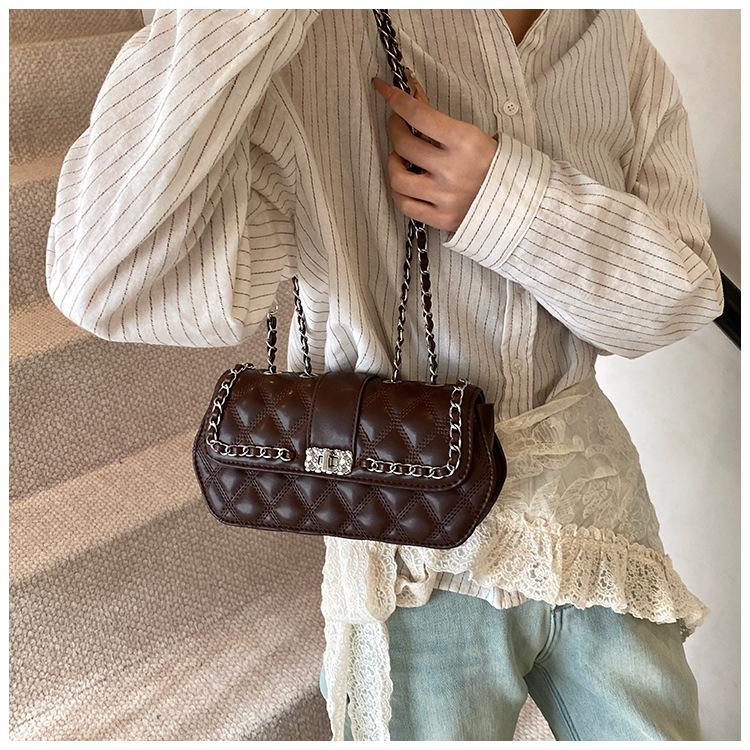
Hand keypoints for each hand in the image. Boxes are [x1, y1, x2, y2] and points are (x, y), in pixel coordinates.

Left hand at [372, 70, 497, 232]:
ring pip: (398, 178)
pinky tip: (405, 184)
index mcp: (464, 142)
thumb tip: (412, 93)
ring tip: (400, 159)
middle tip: (398, 125)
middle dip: (395, 129)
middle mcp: (452, 170)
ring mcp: (445, 197)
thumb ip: (438, 119)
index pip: (419, 115)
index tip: (383, 89)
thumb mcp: (471, 134)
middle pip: (403, 145)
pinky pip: (405, 205)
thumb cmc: (490, 163)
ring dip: (393, 163)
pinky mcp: (441, 218)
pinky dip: (399, 192)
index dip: (396, 99)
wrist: (515, 201)